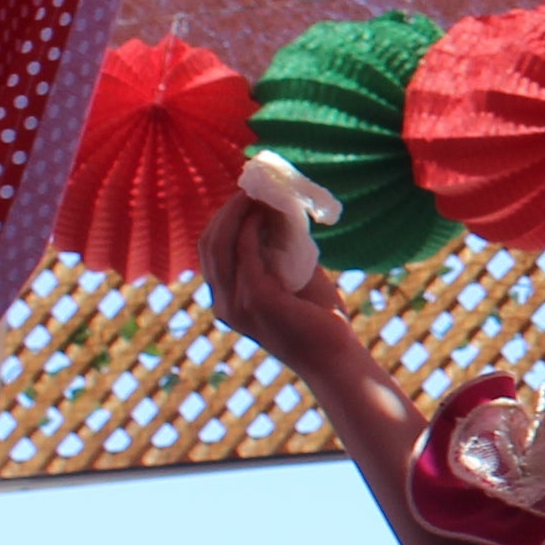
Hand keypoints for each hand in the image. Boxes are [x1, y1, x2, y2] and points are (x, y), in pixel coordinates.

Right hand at [197, 187, 361, 380]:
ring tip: (257, 192)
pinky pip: (245, 254)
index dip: (222, 220)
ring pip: (220, 245)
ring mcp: (235, 304)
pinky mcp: (256, 300)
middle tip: (251, 187)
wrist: (336, 357)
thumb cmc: (318, 320)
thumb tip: (281, 214)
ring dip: (236, 213)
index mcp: (226, 300)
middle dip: (227, 211)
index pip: (210, 252)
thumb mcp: (293, 279)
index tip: (245, 196)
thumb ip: (280, 253)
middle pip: (208, 245)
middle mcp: (223, 304)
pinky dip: (251, 227)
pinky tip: (265, 211)